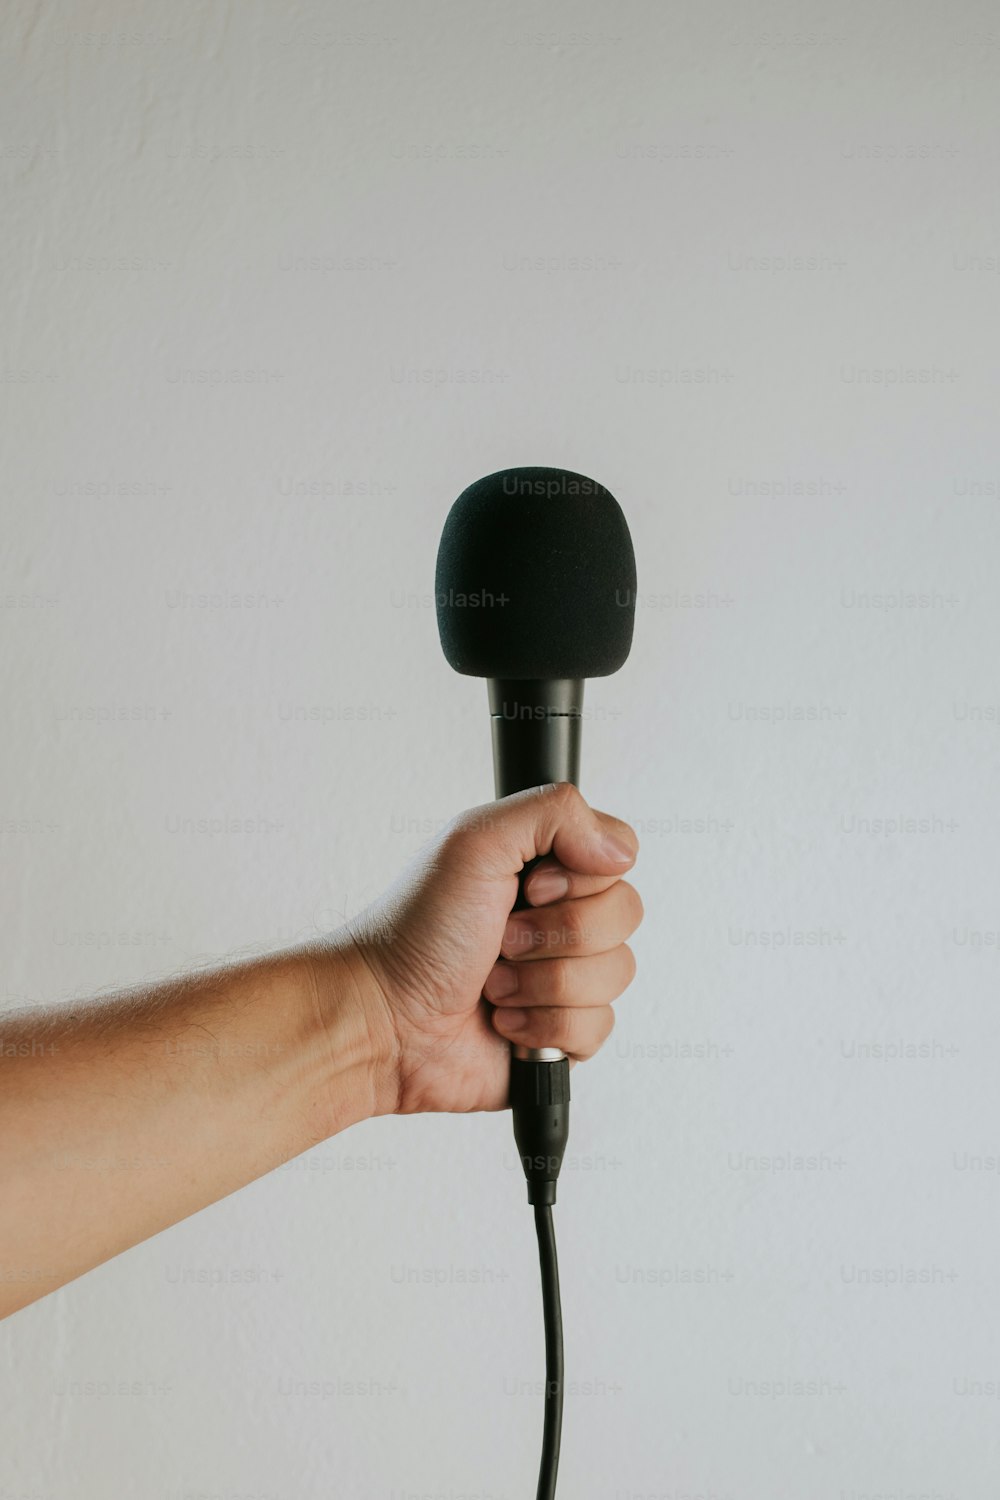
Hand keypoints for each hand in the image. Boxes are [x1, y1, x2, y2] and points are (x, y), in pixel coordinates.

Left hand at [342, 783, 641, 1115]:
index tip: (529, 886)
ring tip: (494, 984)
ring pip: (615, 974)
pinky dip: (544, 1026)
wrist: (384, 1019)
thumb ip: (556, 812)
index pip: (618, 856)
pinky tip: (503, 1022)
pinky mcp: (562, 1034)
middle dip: (556, 932)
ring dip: (544, 982)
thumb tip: (620, 852)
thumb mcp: (477, 841)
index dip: (580, 877)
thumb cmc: (416, 930)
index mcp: (545, 866)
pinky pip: (597, 1029)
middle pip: (625, 913)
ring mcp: (564, 976)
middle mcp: (559, 916)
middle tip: (502, 939)